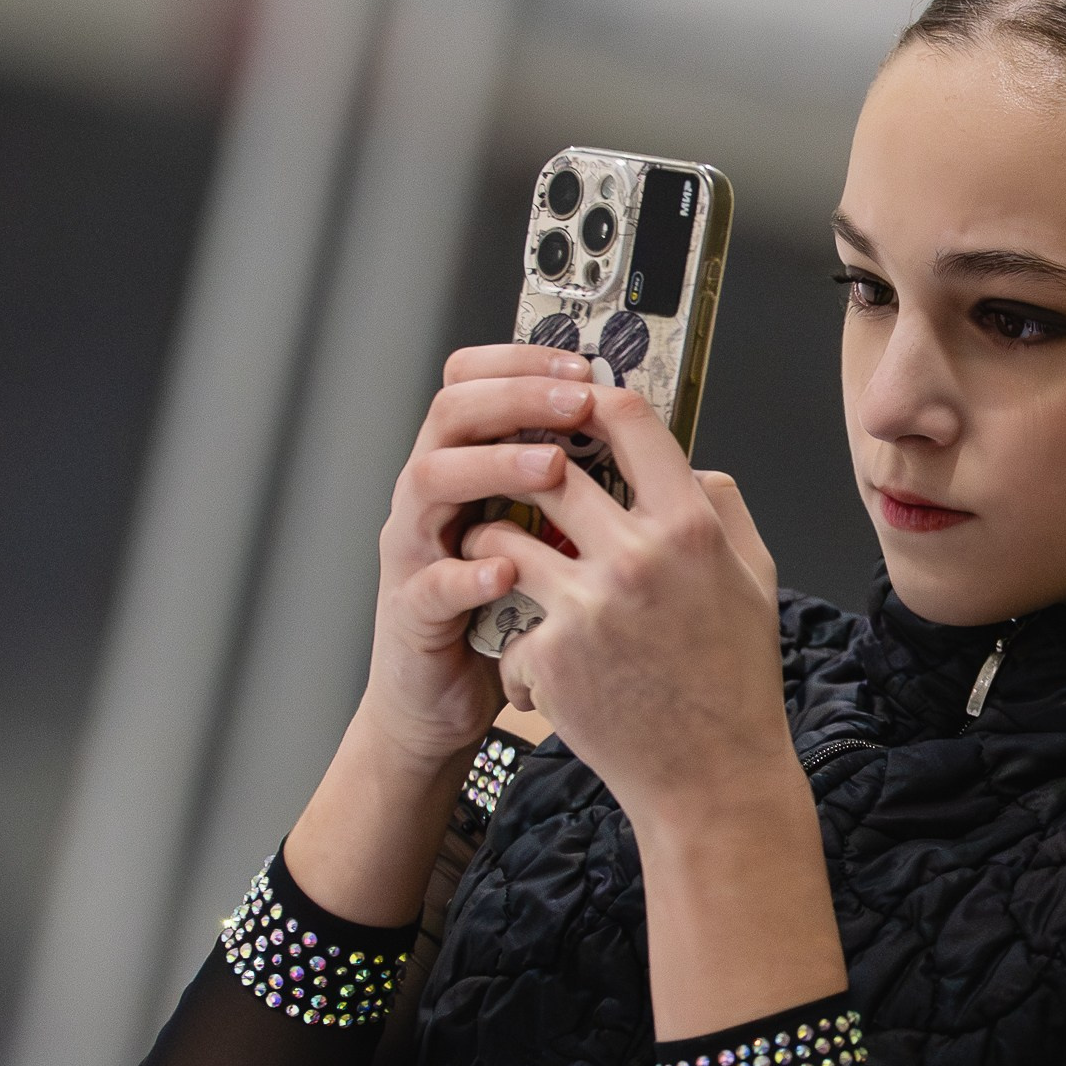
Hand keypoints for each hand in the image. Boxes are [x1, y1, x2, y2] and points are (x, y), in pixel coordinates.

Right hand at [355, 344, 595, 771]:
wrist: (451, 700)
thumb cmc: (512, 614)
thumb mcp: (551, 539)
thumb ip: (582, 491)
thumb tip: (653, 448)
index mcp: (473, 467)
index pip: (478, 383)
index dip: (524, 365)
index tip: (584, 366)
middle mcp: (436, 495)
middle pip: (453, 412)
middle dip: (516, 398)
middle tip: (576, 402)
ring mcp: (418, 548)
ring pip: (429, 479)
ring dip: (492, 466)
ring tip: (548, 467)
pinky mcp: (412, 610)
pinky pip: (431, 581)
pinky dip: (468, 571)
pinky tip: (506, 570)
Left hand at [462, 382, 786, 834]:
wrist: (712, 779)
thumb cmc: (734, 682)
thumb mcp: (755, 581)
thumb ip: (723, 510)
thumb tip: (689, 465)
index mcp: (692, 528)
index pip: (626, 419)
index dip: (590, 400)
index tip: (575, 405)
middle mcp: (637, 556)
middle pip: (548, 466)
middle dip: (530, 471)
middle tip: (525, 481)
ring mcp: (587, 604)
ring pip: (502, 534)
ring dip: (500, 544)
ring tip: (513, 568)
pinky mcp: (550, 653)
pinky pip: (508, 614)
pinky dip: (518, 636)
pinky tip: (545, 666)